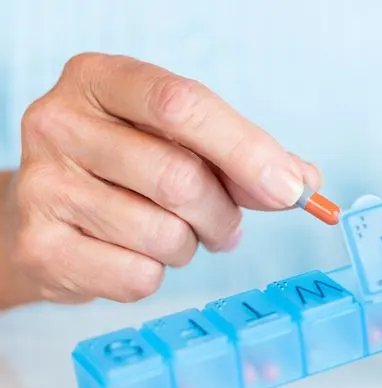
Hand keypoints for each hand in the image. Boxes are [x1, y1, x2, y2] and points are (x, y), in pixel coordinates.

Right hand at [3, 53, 318, 303]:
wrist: (52, 209)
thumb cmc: (128, 166)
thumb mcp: (182, 139)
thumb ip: (244, 154)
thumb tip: (302, 182)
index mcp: (100, 79)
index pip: (182, 105)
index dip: (246, 150)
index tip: (289, 188)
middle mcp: (59, 123)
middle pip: (179, 178)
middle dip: (223, 214)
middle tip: (227, 226)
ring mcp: (43, 187)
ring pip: (163, 235)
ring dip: (191, 245)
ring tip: (175, 234)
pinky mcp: (41, 248)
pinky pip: (137, 276)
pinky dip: (156, 274)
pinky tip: (137, 254)